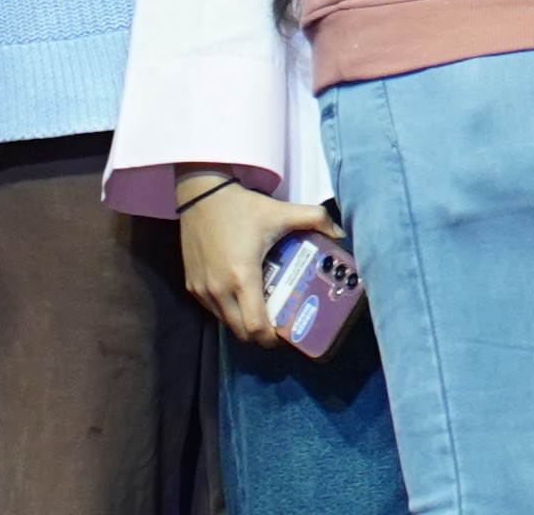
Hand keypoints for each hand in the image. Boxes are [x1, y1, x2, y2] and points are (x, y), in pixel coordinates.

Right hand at [175, 174, 331, 345]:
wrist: (200, 195)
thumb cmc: (243, 207)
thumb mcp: (282, 211)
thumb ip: (316, 219)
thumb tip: (341, 233)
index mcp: (242, 277)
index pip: (256, 327)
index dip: (273, 338)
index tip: (289, 333)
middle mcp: (218, 290)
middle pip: (241, 333)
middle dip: (263, 335)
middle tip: (281, 324)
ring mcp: (202, 290)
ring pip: (226, 323)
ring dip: (245, 323)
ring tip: (266, 310)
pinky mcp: (192, 286)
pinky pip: (213, 310)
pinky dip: (230, 311)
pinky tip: (245, 295)